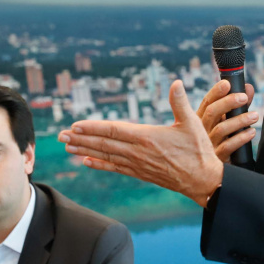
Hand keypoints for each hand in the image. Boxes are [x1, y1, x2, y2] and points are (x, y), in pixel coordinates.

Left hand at [58, 80, 223, 206]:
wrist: (203, 181)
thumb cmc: (199, 151)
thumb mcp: (192, 123)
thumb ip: (180, 103)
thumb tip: (176, 82)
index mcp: (147, 137)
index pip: (113, 130)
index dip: (92, 127)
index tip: (75, 125)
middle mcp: (138, 152)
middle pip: (103, 144)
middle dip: (80, 139)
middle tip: (60, 136)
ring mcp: (138, 165)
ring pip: (106, 156)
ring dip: (85, 150)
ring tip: (67, 147)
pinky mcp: (140, 174)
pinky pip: (115, 168)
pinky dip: (99, 164)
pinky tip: (86, 161)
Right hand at [196, 80, 257, 162]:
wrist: (213, 171)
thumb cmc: (222, 141)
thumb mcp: (228, 121)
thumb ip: (238, 105)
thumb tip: (248, 87)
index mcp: (200, 120)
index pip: (207, 102)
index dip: (216, 92)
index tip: (227, 83)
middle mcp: (201, 131)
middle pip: (212, 113)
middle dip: (228, 102)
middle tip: (244, 97)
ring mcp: (208, 145)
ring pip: (222, 129)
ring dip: (240, 120)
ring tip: (254, 116)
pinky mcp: (217, 158)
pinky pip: (228, 146)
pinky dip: (241, 138)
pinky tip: (251, 132)